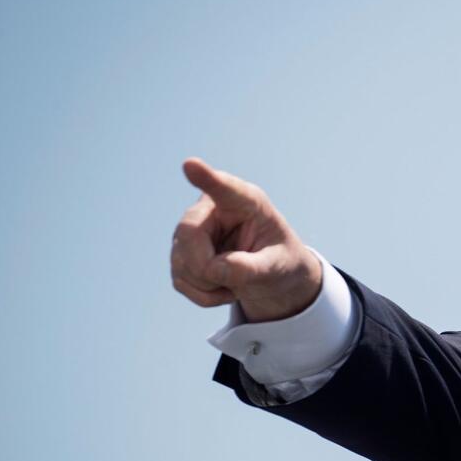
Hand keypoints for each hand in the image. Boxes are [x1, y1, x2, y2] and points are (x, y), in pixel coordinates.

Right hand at [171, 158, 321, 321]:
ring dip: (211, 285)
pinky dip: (205, 295)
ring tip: (238, 278)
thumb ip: (252, 267)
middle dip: (208, 268)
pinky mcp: (180, 254)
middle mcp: (211, 208)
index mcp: (246, 201)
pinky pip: (181, 282)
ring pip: (182, 263)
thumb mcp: (278, 265)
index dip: (206, 178)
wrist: (271, 274)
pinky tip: (224, 285)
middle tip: (237, 281)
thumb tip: (216, 270)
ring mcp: (191, 230)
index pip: (223, 188)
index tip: (190, 165)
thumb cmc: (280, 259)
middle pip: (188, 235)